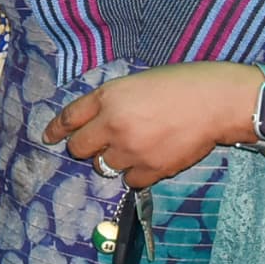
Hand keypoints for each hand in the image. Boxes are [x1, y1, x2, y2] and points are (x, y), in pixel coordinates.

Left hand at [44, 62, 261, 188]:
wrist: (215, 101)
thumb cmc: (180, 84)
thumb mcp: (136, 83)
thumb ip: (112, 102)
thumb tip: (95, 123)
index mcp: (107, 97)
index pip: (69, 118)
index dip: (56, 129)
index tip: (49, 137)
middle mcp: (113, 124)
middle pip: (78, 148)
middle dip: (86, 147)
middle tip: (100, 144)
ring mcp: (131, 149)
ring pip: (103, 167)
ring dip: (113, 160)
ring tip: (133, 148)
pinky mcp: (151, 168)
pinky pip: (130, 180)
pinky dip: (136, 173)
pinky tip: (150, 159)